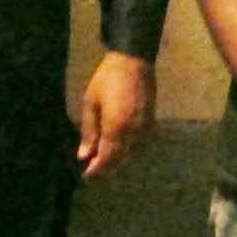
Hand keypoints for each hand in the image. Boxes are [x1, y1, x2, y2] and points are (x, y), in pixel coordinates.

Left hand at [76, 51, 154, 179]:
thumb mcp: (91, 103)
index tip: (85, 176)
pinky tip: (122, 149)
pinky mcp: (152, 122)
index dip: (96, 170)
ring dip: (120, 162)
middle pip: (121, 161)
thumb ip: (88, 131)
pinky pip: (142, 146)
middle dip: (107, 169)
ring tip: (106, 160)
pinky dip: (131, 152)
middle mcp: (134, 132)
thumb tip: (84, 155)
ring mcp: (145, 128)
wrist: (134, 60)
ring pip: (134, 155)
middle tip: (93, 169)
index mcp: (116, 127)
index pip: (107, 159)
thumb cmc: (107, 79)